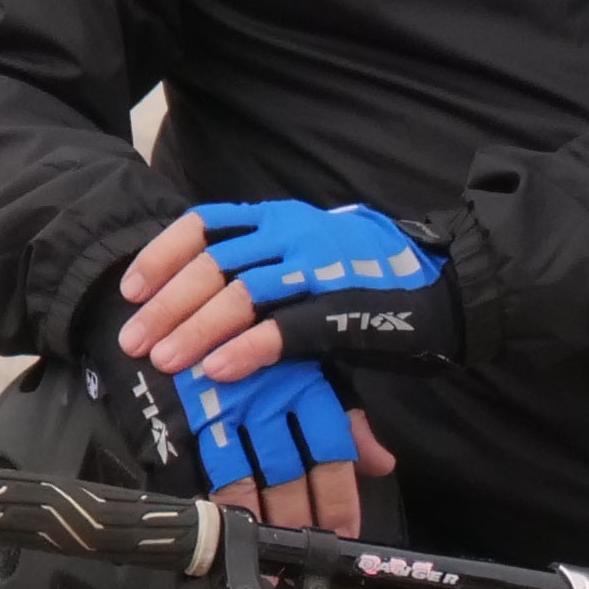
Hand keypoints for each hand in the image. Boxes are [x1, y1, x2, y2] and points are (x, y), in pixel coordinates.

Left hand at [117, 200, 444, 382]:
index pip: (205, 225)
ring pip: (241, 295)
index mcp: (283, 219)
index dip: (161, 256)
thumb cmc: (378, 276)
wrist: (459, 285)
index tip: (130, 289)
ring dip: (195, 330)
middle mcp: (296, 234)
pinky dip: (245, 350)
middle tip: (134, 340)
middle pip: (212, 265)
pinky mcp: (344, 310)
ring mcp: (320, 269)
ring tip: (166, 360)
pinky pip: (285, 329)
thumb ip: (263, 272)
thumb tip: (203, 304)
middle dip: (165, 305)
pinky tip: (216, 370)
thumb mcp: (313, 257)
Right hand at [179, 359, 396, 539]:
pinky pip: (197, 471)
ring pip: (243, 480)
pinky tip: (220, 530)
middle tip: (303, 558)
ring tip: (263, 556)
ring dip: (254, 522)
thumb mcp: (308, 363)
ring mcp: (218, 408)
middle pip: (288, 475)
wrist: (183, 309)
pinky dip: (210, 504)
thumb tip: (382, 463)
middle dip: (297, 522)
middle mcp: (265, 397)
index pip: (331, 452)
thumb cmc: (251, 339)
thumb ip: (346, 416)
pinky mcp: (180, 417)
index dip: (338, 499)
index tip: (343, 534)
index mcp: (303, 380)